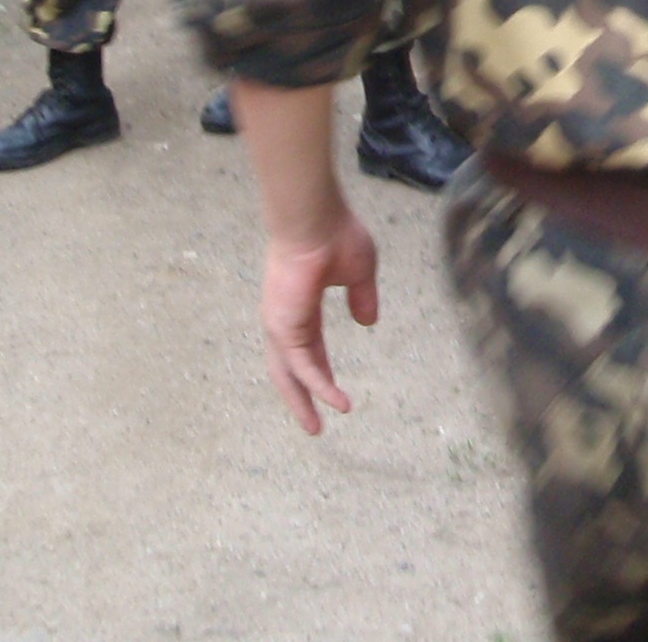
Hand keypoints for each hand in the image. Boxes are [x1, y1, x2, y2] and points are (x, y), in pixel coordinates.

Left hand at [260, 207, 379, 433]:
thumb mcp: (359, 272)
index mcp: (299, 306)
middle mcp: (285, 319)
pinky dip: (319, 386)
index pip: (307, 349)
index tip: (333, 394)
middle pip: (290, 370)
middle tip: (313, 426)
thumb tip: (367, 322)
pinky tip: (338, 401)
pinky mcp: (285, 327)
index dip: (320, 372)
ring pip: (290, 374)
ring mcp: (280, 323)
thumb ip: (362, 297)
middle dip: (300, 398)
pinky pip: (303, 367)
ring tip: (317, 428)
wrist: (314, 219)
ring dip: (304, 402)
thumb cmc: (336, 235)